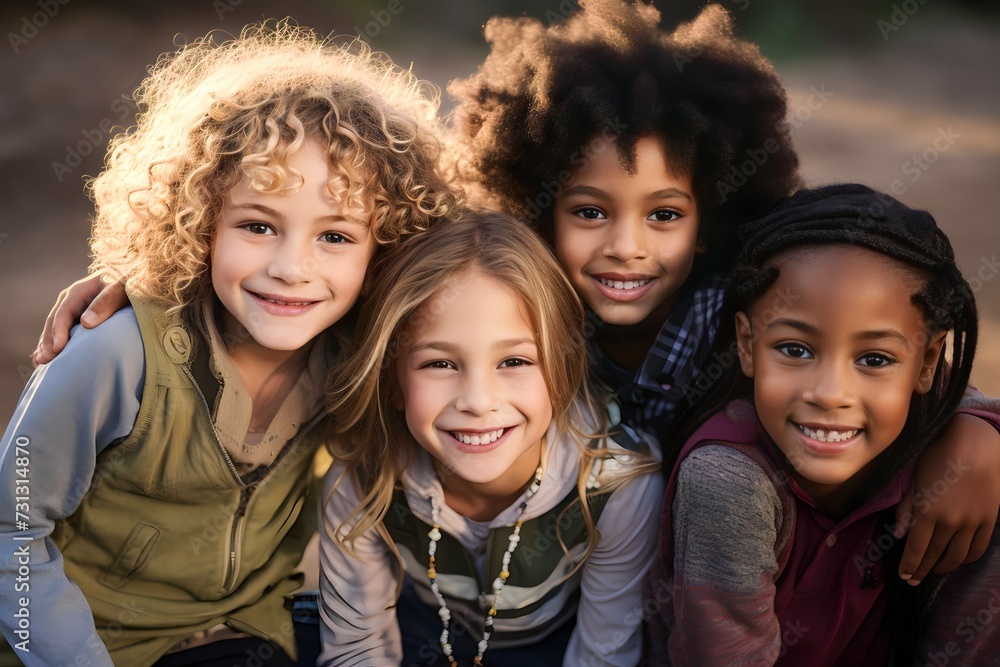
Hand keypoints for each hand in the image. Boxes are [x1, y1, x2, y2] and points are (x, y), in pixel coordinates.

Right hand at [30, 275, 128, 365]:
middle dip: (48, 342)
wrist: (128, 280)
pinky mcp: (75, 318)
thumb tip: (86, 323)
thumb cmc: (125, 285)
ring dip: (47, 345)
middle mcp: (69, 301)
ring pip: (53, 328)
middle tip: (46, 360)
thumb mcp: (117, 291)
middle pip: (54, 322)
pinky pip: (60, 332)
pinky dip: (52, 344)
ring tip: (42, 362)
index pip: (63, 313)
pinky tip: (46, 357)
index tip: (58, 348)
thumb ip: (105, 304)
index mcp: (77, 292)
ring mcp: (70, 309)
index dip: (59, 331)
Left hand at [895, 413, 999, 583]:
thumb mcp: (915, 481)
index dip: (910, 565)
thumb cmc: (938, 458)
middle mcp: (950, 522)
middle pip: (935, 555)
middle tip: (914, 579)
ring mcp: (972, 523)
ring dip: (944, 567)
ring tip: (934, 571)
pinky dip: (966, 559)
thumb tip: (900, 535)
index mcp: (927, 511)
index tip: (904, 576)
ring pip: (956, 556)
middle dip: (922, 569)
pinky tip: (958, 560)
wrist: (975, 446)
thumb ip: (907, 509)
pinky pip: (977, 549)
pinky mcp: (989, 520)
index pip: (916, 548)